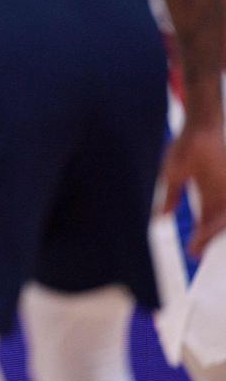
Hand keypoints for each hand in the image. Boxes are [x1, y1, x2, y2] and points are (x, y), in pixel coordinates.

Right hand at [160, 122, 225, 255]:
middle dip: (207, 240)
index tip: (192, 253)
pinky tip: (211, 226)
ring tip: (201, 239)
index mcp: (209, 197)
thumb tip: (160, 217)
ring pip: (224, 220)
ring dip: (215, 231)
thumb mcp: (173, 175)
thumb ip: (171, 196)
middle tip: (194, 251)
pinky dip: (220, 221)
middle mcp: (221, 197)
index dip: (200, 241)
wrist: (200, 128)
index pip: (207, 225)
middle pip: (218, 226)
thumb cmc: (185, 148)